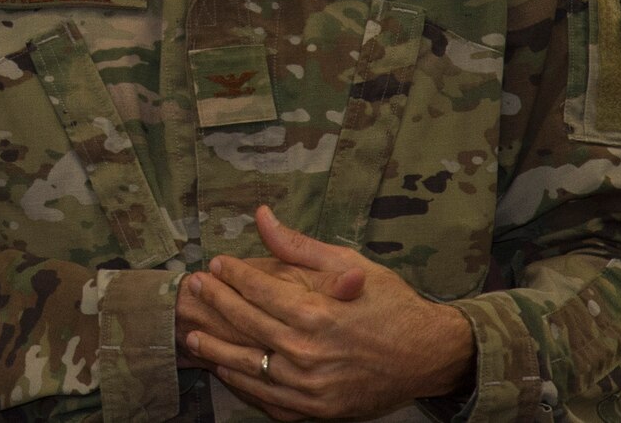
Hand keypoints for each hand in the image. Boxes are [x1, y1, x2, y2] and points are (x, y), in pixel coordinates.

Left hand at [184, 206, 474, 419]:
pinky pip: (266, 400)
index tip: (216, 264)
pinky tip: (227, 369)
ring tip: (193, 335)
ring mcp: (309, 388)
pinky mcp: (315, 411)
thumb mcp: (350, 264)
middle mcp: (307, 354)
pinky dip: (242, 385)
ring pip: (247, 368)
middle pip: (245, 326)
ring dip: (216, 350)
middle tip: (196, 289)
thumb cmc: (392, 305)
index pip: (257, 291)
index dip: (232, 276)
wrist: (427, 356)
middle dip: (216, 304)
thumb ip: (298, 246)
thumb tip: (261, 216)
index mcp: (316, 315)